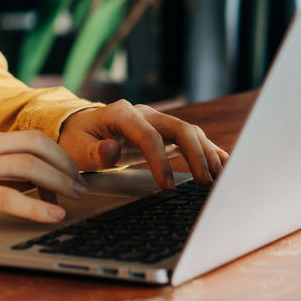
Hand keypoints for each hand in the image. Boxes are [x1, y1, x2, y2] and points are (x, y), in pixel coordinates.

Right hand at [0, 123, 88, 232]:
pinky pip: (8, 197)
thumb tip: (27, 179)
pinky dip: (36, 206)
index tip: (69, 174)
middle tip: (80, 184)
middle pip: (34, 142)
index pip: (25, 137)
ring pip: (28, 165)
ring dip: (59, 182)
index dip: (54, 155)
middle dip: (64, 163)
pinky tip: (52, 216)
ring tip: (75, 198)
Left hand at [57, 100, 229, 188]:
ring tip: (219, 179)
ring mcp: (157, 120)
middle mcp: (144, 113)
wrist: (82, 128)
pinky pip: (190, 138)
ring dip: (206, 154)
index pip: (149, 135)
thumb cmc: (78, 139)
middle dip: (195, 154)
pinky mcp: (165, 132)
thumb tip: (110, 150)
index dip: (160, 160)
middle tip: (203, 183)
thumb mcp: (76, 148)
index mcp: (122, 114)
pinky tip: (223, 165)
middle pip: (179, 127)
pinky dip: (208, 150)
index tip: (168, 187)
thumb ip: (93, 151)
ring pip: (189, 132)